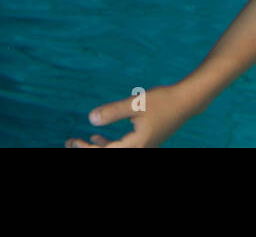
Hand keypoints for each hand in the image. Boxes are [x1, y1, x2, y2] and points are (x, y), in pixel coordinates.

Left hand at [66, 83, 204, 147]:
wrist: (187, 102)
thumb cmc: (163, 101)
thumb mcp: (135, 104)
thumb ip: (113, 112)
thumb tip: (90, 119)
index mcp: (136, 145)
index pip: (106, 152)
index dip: (86, 149)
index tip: (71, 142)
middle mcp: (139, 149)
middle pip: (109, 154)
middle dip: (88, 150)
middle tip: (69, 142)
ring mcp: (142, 146)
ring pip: (115, 152)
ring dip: (97, 147)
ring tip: (80, 141)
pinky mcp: (144, 141)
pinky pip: (121, 147)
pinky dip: (107, 143)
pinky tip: (97, 136)